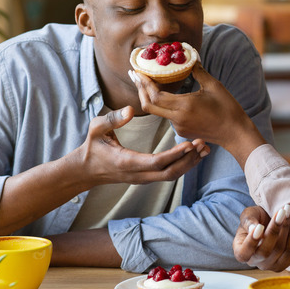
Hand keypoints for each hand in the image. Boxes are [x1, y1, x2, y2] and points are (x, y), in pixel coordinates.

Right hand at [68, 106, 209, 186]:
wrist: (85, 170)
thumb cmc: (92, 147)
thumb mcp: (96, 129)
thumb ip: (112, 119)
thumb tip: (130, 110)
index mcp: (127, 162)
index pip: (157, 162)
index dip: (175, 154)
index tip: (189, 143)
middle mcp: (138, 174)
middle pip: (170, 172)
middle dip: (188, 160)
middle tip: (202, 144)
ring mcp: (143, 178)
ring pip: (171, 175)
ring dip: (189, 163)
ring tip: (203, 149)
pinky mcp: (146, 177)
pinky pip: (168, 173)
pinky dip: (182, 165)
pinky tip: (193, 154)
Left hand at [128, 65, 264, 158]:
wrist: (235, 133)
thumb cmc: (227, 108)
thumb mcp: (214, 85)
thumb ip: (198, 71)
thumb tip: (190, 57)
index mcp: (184, 107)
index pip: (155, 96)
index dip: (144, 84)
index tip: (138, 71)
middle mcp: (177, 119)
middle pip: (148, 106)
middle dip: (139, 89)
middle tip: (134, 74)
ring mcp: (178, 127)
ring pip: (157, 111)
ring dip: (149, 96)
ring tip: (146, 81)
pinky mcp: (182, 131)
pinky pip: (167, 116)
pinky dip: (162, 104)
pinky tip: (163, 94)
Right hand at [233, 205, 289, 271]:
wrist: (268, 222)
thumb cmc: (255, 219)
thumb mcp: (247, 215)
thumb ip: (248, 221)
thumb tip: (253, 228)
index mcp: (240, 252)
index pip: (243, 253)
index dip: (251, 242)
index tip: (260, 226)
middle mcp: (254, 262)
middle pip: (264, 252)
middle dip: (274, 230)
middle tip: (281, 212)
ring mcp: (269, 265)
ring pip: (279, 250)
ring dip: (286, 229)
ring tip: (288, 212)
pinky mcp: (283, 263)